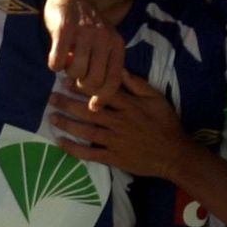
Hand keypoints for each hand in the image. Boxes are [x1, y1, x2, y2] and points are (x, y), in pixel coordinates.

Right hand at [45, 0, 123, 102]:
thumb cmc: (86, 25)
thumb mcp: (104, 43)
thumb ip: (104, 66)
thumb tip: (97, 103)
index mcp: (116, 44)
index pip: (113, 81)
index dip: (102, 97)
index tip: (92, 106)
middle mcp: (104, 39)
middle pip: (93, 81)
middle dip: (81, 85)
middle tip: (75, 78)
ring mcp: (84, 34)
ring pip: (76, 73)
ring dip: (68, 74)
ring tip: (67, 64)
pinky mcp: (64, 31)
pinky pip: (57, 62)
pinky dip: (54, 65)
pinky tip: (55, 58)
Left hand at [50, 73, 189, 177]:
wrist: (174, 154)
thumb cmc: (166, 123)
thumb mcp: (156, 98)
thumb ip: (136, 84)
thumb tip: (117, 68)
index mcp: (129, 105)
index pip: (100, 92)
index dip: (81, 86)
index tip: (65, 80)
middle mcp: (119, 122)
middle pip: (88, 111)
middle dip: (67, 104)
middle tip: (51, 98)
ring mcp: (115, 141)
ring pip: (86, 131)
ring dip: (66, 124)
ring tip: (52, 117)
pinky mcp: (113, 158)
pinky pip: (89, 153)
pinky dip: (73, 149)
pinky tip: (60, 142)